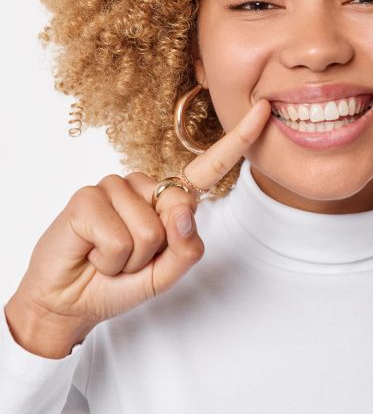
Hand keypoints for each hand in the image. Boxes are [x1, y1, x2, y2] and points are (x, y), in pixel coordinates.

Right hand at [6, 99, 271, 354]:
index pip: (207, 169)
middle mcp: (144, 186)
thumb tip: (183, 208)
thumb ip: (185, 248)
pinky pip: (119, 239)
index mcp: (168, 199)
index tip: (263, 111)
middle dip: (157, 251)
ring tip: (107, 258)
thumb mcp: (164, 275)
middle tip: (128, 260)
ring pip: (148, 230)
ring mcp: (113, 187)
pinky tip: (91, 254)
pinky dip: (109, 261)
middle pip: (179, 211)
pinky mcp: (86, 198)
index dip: (237, 141)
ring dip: (129, 260)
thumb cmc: (116, 284)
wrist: (68, 302)